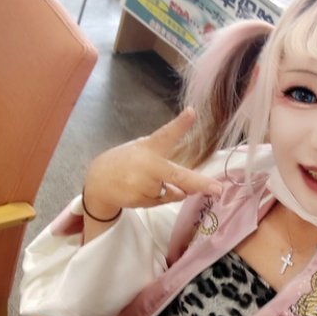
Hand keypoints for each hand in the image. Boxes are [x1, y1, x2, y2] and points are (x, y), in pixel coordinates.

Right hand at [83, 108, 222, 219]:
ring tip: (146, 181)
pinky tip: (141, 190)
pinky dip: (158, 198)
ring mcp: (143, 184)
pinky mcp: (139, 200)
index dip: (180, 124)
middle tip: (218, 189)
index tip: (191, 113)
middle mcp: (147, 166)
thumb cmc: (128, 162)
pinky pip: (161, 202)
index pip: (166, 134)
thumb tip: (186, 188)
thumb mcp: (143, 150)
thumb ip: (165, 165)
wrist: (98, 181)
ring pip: (172, 193)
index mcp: (150, 147)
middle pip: (178, 175)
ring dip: (169, 191)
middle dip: (199, 183)